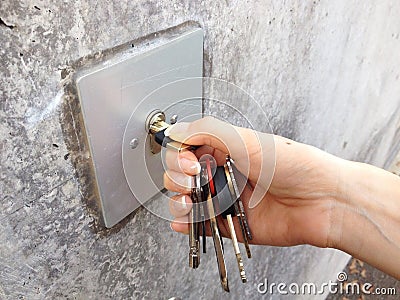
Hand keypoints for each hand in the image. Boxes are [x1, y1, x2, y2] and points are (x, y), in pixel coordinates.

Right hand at [163, 116, 344, 247]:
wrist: (322, 201)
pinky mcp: (229, 224)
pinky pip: (200, 226)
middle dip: (178, 179)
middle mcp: (221, 174)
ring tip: (190, 203)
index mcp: (224, 150)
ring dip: (178, 203)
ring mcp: (224, 200)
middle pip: (179, 176)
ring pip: (185, 201)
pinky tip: (186, 222)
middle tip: (195, 182)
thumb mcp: (247, 139)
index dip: (179, 157)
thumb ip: (207, 131)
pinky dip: (188, 226)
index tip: (190, 164)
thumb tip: (175, 132)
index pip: (184, 151)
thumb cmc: (293, 165)